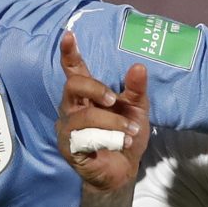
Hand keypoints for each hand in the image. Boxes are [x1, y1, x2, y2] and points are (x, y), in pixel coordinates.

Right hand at [56, 31, 149, 192]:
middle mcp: (73, 108)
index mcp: (87, 95)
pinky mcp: (69, 149)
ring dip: (110, 122)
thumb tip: (139, 67)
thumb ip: (136, 90)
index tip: (69, 35)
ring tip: (129, 131)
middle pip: (73, 86)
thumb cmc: (125, 136)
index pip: (74, 70)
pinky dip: (106, 139)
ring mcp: (68, 129)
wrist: (123, 172)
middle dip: (95, 89)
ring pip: (82, 116)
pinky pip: (84, 138)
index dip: (69, 53)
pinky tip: (119, 144)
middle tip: (114, 99)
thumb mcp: (137, 110)